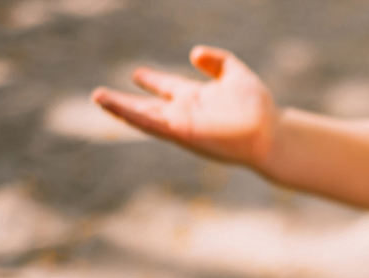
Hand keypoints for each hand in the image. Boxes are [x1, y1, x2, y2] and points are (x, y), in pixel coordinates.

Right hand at [92, 46, 277, 168]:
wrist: (270, 133)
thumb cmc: (259, 108)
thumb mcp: (236, 74)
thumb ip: (217, 61)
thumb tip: (195, 53)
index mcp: (196, 98)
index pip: (168, 88)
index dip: (153, 81)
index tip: (137, 74)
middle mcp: (185, 113)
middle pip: (149, 106)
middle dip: (126, 101)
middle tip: (100, 95)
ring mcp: (182, 124)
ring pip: (144, 116)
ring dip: (121, 108)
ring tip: (98, 98)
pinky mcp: (182, 133)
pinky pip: (152, 125)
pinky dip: (133, 116)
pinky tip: (115, 107)